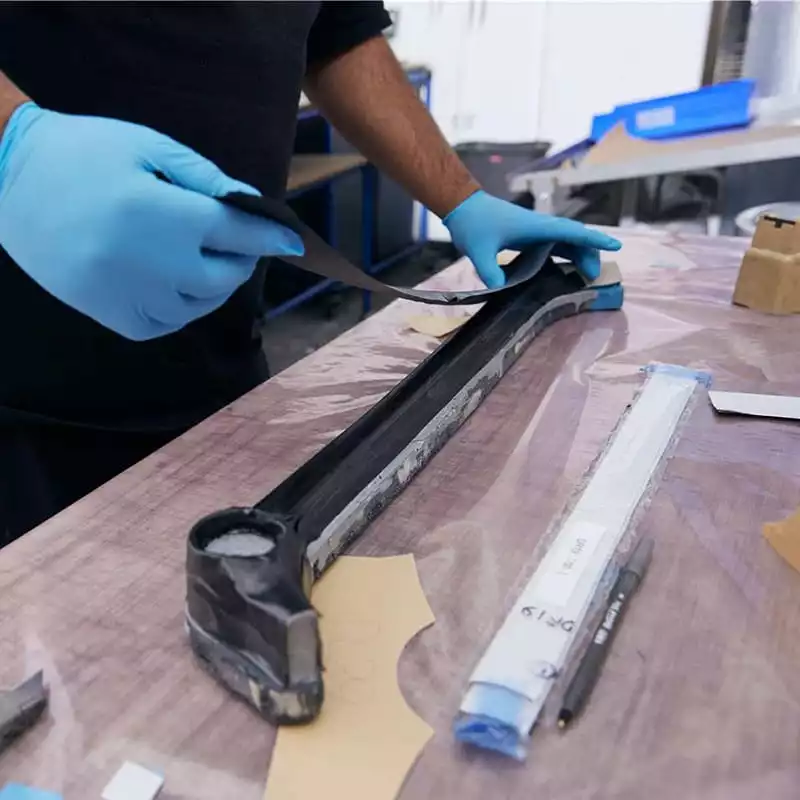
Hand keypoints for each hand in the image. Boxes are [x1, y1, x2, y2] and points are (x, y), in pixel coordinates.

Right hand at [0, 102, 303, 339]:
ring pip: (197, 306)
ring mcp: (126, 294)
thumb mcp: (148, 147)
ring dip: (213, 287)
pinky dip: (181, 308)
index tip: (293, 242)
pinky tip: (176, 283)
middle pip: (224, 277)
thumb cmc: (84, 151)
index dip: (271, 238)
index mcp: (161, 214)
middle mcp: (148, 262)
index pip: (237, 235)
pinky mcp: (106, 313)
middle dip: (240, 260)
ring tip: (205, 260)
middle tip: (237, 244)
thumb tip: (251, 205)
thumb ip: (205, 179)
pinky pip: (163, 324)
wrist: (6, 175)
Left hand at [443, 190, 620, 288]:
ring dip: (577, 256)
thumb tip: (500, 287)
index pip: (571, 233)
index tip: (615, 245)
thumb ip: (489, 270)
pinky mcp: (527, 236)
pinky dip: (563, 256)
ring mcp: (535, 231)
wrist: (463, 206)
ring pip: (565, 242)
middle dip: (589, 254)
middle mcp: (540, 227)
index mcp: (536, 227)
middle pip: (573, 238)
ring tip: (584, 276)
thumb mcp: (477, 250)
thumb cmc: (473, 223)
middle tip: (593, 277)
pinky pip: (552, 246)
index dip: (594, 239)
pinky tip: (563, 270)